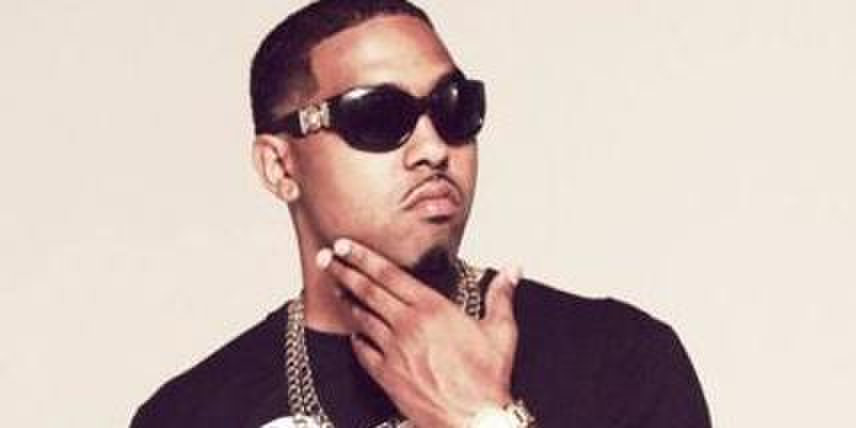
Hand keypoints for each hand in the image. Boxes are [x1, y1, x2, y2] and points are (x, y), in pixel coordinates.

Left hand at [316, 238, 521, 427]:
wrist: (473, 419)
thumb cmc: (487, 378)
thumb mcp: (501, 331)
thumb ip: (501, 295)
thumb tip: (513, 270)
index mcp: (432, 309)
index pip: (389, 274)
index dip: (363, 257)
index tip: (344, 245)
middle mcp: (407, 326)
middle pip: (368, 291)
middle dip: (344, 271)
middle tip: (325, 257)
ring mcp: (394, 351)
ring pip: (362, 318)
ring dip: (347, 300)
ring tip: (335, 287)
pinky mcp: (387, 375)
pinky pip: (363, 352)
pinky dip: (356, 339)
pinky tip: (353, 332)